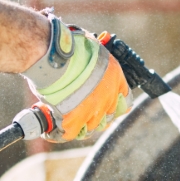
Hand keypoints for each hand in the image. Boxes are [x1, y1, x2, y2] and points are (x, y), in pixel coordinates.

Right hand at [23, 21, 131, 141]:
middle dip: (98, 116)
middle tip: (84, 112)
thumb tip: (93, 59)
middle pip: (108, 117)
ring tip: (68, 118)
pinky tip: (56, 128)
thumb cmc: (69, 46)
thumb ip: (97, 62)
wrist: (54, 56)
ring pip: (91, 127)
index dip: (116, 104)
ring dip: (81, 124)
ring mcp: (91, 112)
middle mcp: (107, 98)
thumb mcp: (94, 49)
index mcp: (115, 78)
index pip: (125, 101)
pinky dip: (62, 132)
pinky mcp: (73, 121)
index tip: (108, 104)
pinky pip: (70, 133)